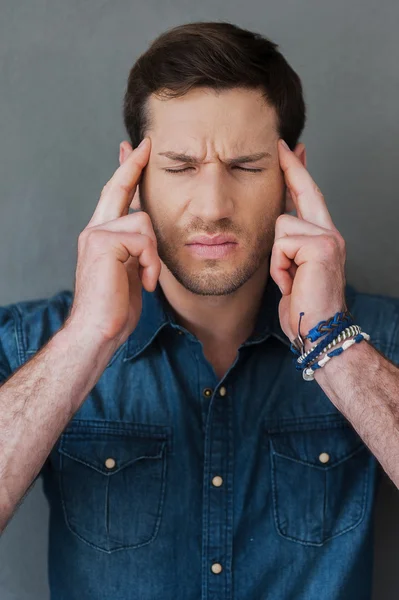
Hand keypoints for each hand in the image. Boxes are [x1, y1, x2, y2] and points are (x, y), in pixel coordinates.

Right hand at [67, 137, 160, 346]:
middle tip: (145, 144)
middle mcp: (95, 230)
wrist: (97, 331)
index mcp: (102, 236)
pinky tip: (145, 283)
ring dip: (153, 254)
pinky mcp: (102, 242)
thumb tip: (147, 233)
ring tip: (147, 278)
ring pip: (143, 220)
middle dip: (132, 165)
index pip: (114, 197)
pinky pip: (144, 240)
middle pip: (117, 188)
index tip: (133, 150)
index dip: (125, 172)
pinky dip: (151, 264)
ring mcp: (96, 234)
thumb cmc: (115, 308)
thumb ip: (135, 248)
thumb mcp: (130, 271)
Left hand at [270, 139, 346, 348]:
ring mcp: (328, 237)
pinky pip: (282, 244)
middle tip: (283, 145)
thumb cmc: (304, 306)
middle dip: (291, 169)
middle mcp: (329, 233)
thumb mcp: (292, 270)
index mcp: (322, 238)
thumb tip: (277, 225)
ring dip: (277, 258)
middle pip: (306, 191)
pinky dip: (279, 267)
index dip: (298, 174)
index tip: (291, 151)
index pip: (309, 198)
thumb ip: (288, 246)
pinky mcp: (320, 246)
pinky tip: (291, 282)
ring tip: (289, 279)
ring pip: (282, 225)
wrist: (319, 330)